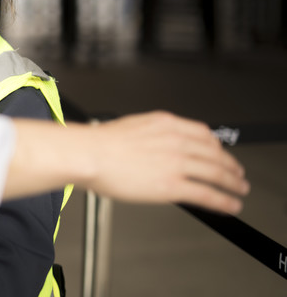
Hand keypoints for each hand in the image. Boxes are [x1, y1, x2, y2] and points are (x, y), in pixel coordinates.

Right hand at [6, 111, 248, 214]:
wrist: (88, 153)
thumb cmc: (98, 143)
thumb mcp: (131, 127)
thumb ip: (150, 135)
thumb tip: (154, 147)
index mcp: (165, 124)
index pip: (203, 134)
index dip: (217, 146)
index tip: (220, 152)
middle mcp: (176, 140)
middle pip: (215, 153)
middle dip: (230, 165)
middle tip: (237, 174)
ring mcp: (176, 162)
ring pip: (216, 173)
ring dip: (233, 183)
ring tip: (239, 190)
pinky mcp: (173, 184)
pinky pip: (207, 193)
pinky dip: (224, 200)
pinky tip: (230, 205)